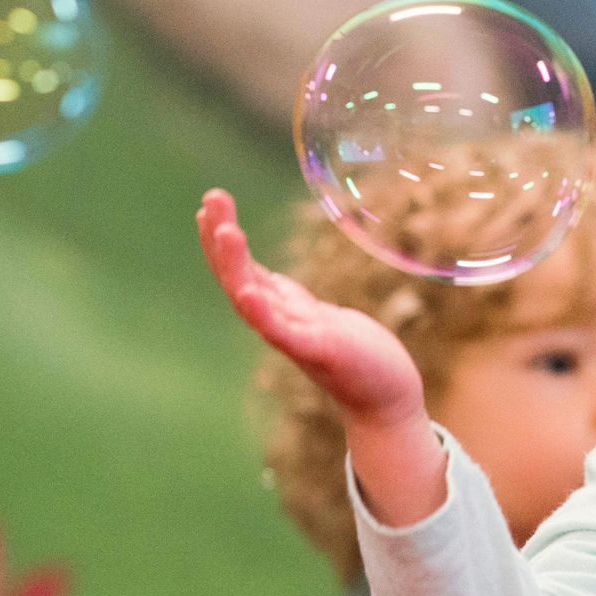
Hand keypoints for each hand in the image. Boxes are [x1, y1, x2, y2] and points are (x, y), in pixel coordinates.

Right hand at [196, 189, 423, 427]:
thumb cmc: (356, 354)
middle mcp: (278, 323)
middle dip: (221, 239)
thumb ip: (289, 300)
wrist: (385, 396)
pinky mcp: (318, 352)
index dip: (221, 240)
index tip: (209, 205)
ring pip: (253, 299)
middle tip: (210, 199)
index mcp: (280, 310)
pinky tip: (247, 292)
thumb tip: (266, 278)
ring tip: (225, 231)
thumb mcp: (316, 316)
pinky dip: (261, 314)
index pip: (242, 269)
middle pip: (238, 277)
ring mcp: (294, 338)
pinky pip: (282, 333)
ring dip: (236, 265)